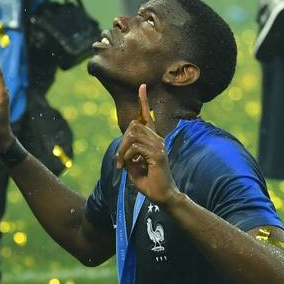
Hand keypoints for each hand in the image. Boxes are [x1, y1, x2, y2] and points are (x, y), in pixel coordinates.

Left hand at [116, 84, 179, 205]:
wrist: (163, 196)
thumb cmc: (150, 183)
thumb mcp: (134, 167)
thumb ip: (128, 155)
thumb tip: (122, 148)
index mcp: (154, 140)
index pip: (148, 117)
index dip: (144, 101)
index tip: (142, 87)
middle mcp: (158, 139)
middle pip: (133, 126)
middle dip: (121, 143)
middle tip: (120, 161)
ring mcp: (159, 146)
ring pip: (133, 136)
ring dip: (123, 150)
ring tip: (123, 165)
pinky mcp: (157, 154)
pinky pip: (136, 147)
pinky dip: (128, 156)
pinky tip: (129, 166)